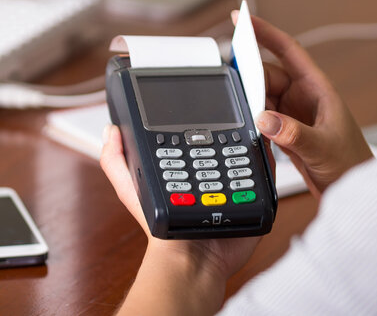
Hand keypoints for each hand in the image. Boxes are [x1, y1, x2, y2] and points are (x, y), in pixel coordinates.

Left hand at [100, 125, 259, 314]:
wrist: (192, 263)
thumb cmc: (161, 234)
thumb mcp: (130, 192)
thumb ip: (116, 162)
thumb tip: (111, 130)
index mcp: (185, 172)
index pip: (196, 140)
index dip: (201, 127)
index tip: (206, 113)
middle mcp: (210, 179)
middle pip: (225, 146)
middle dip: (230, 134)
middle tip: (234, 123)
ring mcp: (233, 191)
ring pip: (247, 158)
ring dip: (249, 146)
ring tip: (251, 133)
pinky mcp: (252, 202)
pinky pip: (263, 179)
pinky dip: (265, 165)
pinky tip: (264, 152)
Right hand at [233, 12, 372, 196]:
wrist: (353, 188)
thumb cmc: (351, 163)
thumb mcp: (323, 147)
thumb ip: (294, 134)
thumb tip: (265, 119)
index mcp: (317, 88)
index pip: (288, 50)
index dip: (265, 31)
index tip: (241, 18)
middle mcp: (303, 97)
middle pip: (268, 75)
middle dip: (250, 79)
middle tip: (235, 90)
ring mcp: (293, 114)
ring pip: (262, 97)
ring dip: (250, 104)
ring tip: (244, 116)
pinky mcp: (285, 131)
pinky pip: (262, 117)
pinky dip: (253, 122)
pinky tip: (250, 131)